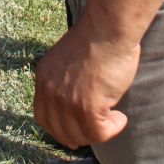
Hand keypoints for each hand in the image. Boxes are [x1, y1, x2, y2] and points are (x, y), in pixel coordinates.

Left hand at [33, 14, 138, 148]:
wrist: (107, 27)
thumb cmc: (97, 38)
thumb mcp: (68, 61)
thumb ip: (65, 82)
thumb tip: (76, 110)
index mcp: (43, 77)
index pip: (43, 118)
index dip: (60, 129)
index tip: (77, 132)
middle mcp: (49, 90)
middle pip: (60, 131)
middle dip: (81, 134)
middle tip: (101, 127)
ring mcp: (66, 100)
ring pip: (80, 136)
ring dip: (99, 132)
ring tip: (114, 118)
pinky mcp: (86, 106)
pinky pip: (99, 134)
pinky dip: (112, 130)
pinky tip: (121, 118)